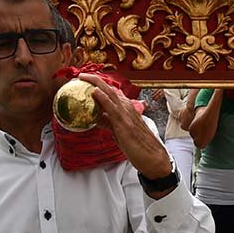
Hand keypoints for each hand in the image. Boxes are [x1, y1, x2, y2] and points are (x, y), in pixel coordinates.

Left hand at [78, 73, 172, 189]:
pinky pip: (111, 106)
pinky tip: (94, 91)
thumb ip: (108, 122)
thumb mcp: (119, 131)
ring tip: (83, 77)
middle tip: (81, 75)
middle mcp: (127, 107)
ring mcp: (126, 113)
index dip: (99, 85)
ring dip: (96, 83)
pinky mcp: (123, 123)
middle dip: (95, 79)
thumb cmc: (138, 146)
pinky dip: (102, 97)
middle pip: (109, 88)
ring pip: (110, 92)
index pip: (111, 92)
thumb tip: (94, 117)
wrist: (152, 157)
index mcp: (127, 108)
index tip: (86, 82)